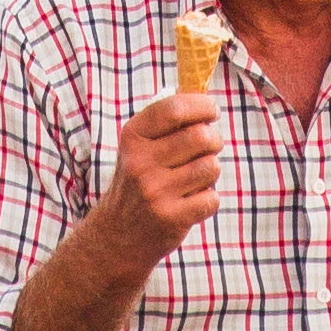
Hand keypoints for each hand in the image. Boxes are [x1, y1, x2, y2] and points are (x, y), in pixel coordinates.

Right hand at [106, 88, 224, 256]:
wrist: (117, 235)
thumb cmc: (138, 181)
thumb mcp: (138, 148)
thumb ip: (165, 121)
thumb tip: (202, 94)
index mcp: (132, 138)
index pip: (174, 109)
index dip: (201, 106)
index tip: (211, 110)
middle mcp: (140, 163)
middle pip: (201, 136)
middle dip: (213, 140)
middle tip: (209, 146)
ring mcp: (155, 192)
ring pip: (210, 167)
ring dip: (210, 171)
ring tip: (195, 178)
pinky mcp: (171, 218)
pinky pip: (211, 198)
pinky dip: (208, 199)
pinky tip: (190, 201)